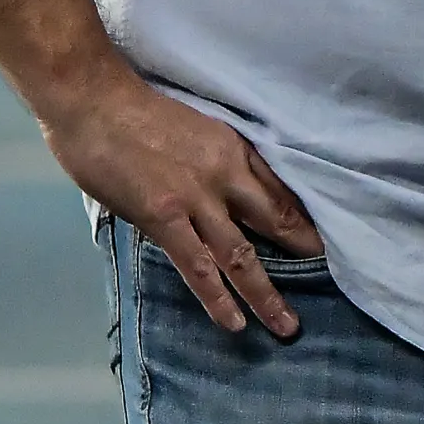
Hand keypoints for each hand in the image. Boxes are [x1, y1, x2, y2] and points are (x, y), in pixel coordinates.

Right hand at [43, 66, 324, 337]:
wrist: (93, 97)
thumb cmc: (132, 108)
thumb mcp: (191, 126)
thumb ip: (210, 160)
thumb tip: (218, 192)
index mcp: (232, 147)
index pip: (280, 190)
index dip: (303, 220)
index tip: (324, 244)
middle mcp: (225, 173)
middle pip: (275, 220)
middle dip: (302, 254)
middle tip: (329, 284)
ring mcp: (196, 197)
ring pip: (242, 254)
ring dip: (266, 294)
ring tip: (286, 326)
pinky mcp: (165, 215)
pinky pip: (198, 265)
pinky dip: (218, 297)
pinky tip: (235, 322)